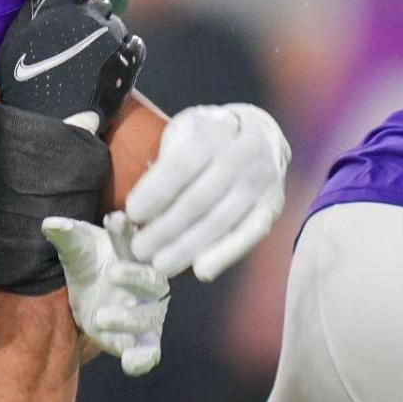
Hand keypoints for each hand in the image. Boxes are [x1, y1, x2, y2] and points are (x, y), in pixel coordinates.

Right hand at [0, 0, 143, 134]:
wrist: (50, 120)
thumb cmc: (24, 82)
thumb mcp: (14, 41)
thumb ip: (29, 13)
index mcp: (61, 6)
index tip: (65, 7)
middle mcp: (90, 14)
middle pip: (97, 1)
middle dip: (90, 13)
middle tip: (79, 33)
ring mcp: (113, 36)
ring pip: (115, 23)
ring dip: (106, 33)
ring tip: (95, 54)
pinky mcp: (129, 59)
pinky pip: (134, 44)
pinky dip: (126, 49)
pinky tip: (114, 60)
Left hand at [42, 212, 168, 375]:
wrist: (87, 296)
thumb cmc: (90, 263)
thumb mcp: (77, 249)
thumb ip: (67, 235)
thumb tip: (49, 223)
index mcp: (137, 255)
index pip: (136, 239)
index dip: (127, 231)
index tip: (113, 219)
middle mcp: (150, 284)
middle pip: (153, 279)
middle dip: (137, 276)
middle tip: (114, 273)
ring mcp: (148, 313)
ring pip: (147, 317)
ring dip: (129, 318)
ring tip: (101, 317)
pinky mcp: (141, 340)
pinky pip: (149, 352)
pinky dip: (142, 359)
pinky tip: (129, 361)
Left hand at [127, 103, 289, 280]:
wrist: (262, 135)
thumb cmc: (208, 138)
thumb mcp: (184, 130)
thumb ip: (164, 159)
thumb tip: (139, 203)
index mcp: (211, 135)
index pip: (179, 168)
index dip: (154, 193)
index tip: (131, 214)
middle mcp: (240, 158)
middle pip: (197, 201)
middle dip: (165, 229)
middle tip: (138, 250)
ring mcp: (260, 184)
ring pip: (219, 222)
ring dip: (187, 248)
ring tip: (159, 265)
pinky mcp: (271, 206)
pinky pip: (248, 235)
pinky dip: (224, 255)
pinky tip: (201, 271)